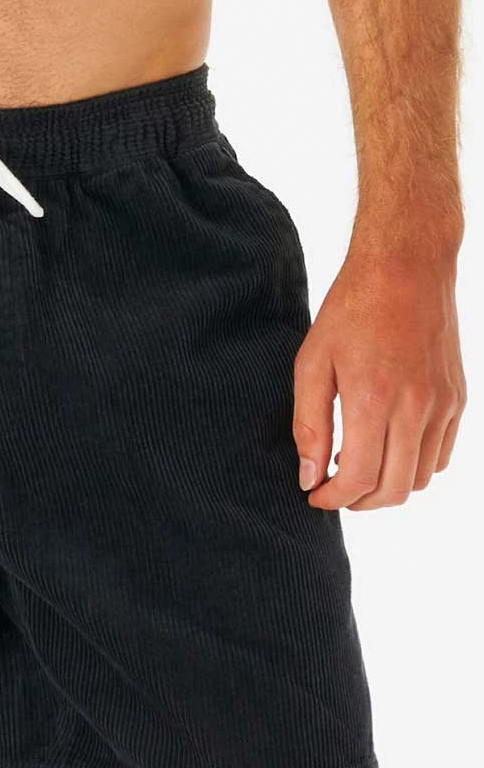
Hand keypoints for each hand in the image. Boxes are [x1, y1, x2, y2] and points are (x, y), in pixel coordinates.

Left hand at [292, 246, 464, 509]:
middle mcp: (416, 407)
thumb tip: (309, 478)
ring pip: (420, 479)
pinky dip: (413, 465)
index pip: (360, 480)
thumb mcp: (312, 365)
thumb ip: (309, 427)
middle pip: (394, 490)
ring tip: (359, 465)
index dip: (333, 499)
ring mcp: (443, 404)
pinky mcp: (458, 397)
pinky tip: (387, 447)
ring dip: (387, 485)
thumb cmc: (351, 311)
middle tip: (335, 489)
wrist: (407, 265)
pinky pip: (440, 455)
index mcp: (374, 400)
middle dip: (359, 502)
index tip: (315, 495)